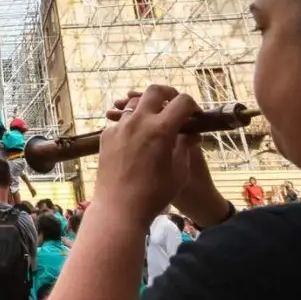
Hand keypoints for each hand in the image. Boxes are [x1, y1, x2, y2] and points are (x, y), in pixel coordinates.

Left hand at [93, 85, 201, 228]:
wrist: (119, 208)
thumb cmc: (154, 195)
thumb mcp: (180, 172)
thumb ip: (186, 147)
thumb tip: (191, 132)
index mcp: (161, 129)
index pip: (182, 102)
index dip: (192, 105)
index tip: (194, 114)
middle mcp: (139, 121)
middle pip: (154, 91)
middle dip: (168, 93)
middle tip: (174, 102)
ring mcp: (119, 127)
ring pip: (135, 104)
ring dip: (148, 106)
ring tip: (155, 119)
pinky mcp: (106, 135)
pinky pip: (122, 120)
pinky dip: (132, 122)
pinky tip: (137, 137)